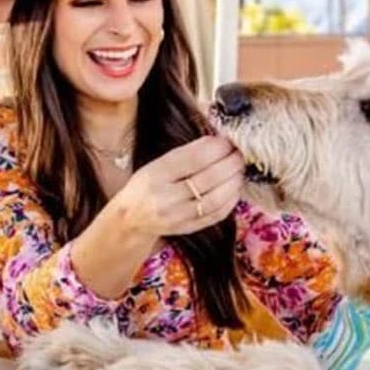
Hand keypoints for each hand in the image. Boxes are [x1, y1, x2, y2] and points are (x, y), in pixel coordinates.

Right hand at [111, 136, 243, 237]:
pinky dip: (231, 200)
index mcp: (155, 174)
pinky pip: (216, 215)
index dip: (218, 148)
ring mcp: (177, 216)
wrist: (129, 219)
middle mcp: (165, 197)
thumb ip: (184, 155)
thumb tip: (219, 142)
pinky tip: (234, 189)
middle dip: (231, 163)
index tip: (228, 141)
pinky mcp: (187, 229)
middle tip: (240, 154)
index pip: (194, 158)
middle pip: (208, 178)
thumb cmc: (144, 186)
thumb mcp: (155, 165)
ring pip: (216, 198)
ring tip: (239, 170)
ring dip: (234, 182)